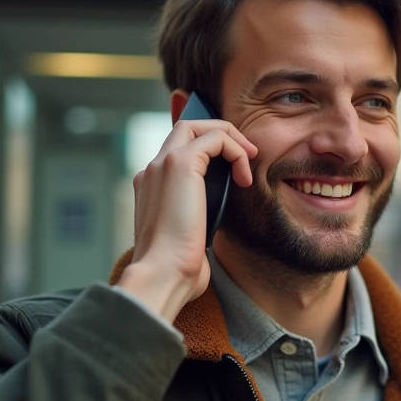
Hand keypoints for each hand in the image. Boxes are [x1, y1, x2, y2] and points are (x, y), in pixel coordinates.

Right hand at [118, 118, 256, 323]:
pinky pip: (214, 139)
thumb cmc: (177, 268)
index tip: (232, 168)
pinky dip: (236, 151)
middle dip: (219, 134)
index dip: (205, 150)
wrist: (163, 274)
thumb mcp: (189, 237)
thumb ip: (197, 218)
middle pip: (184, 129)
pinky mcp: (179, 164)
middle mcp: (152, 170)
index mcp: (150, 187)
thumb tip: (216, 216)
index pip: (176, 152)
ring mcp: (161, 164)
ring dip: (229, 138)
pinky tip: (244, 179)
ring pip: (196, 126)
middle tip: (245, 155)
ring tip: (250, 159)